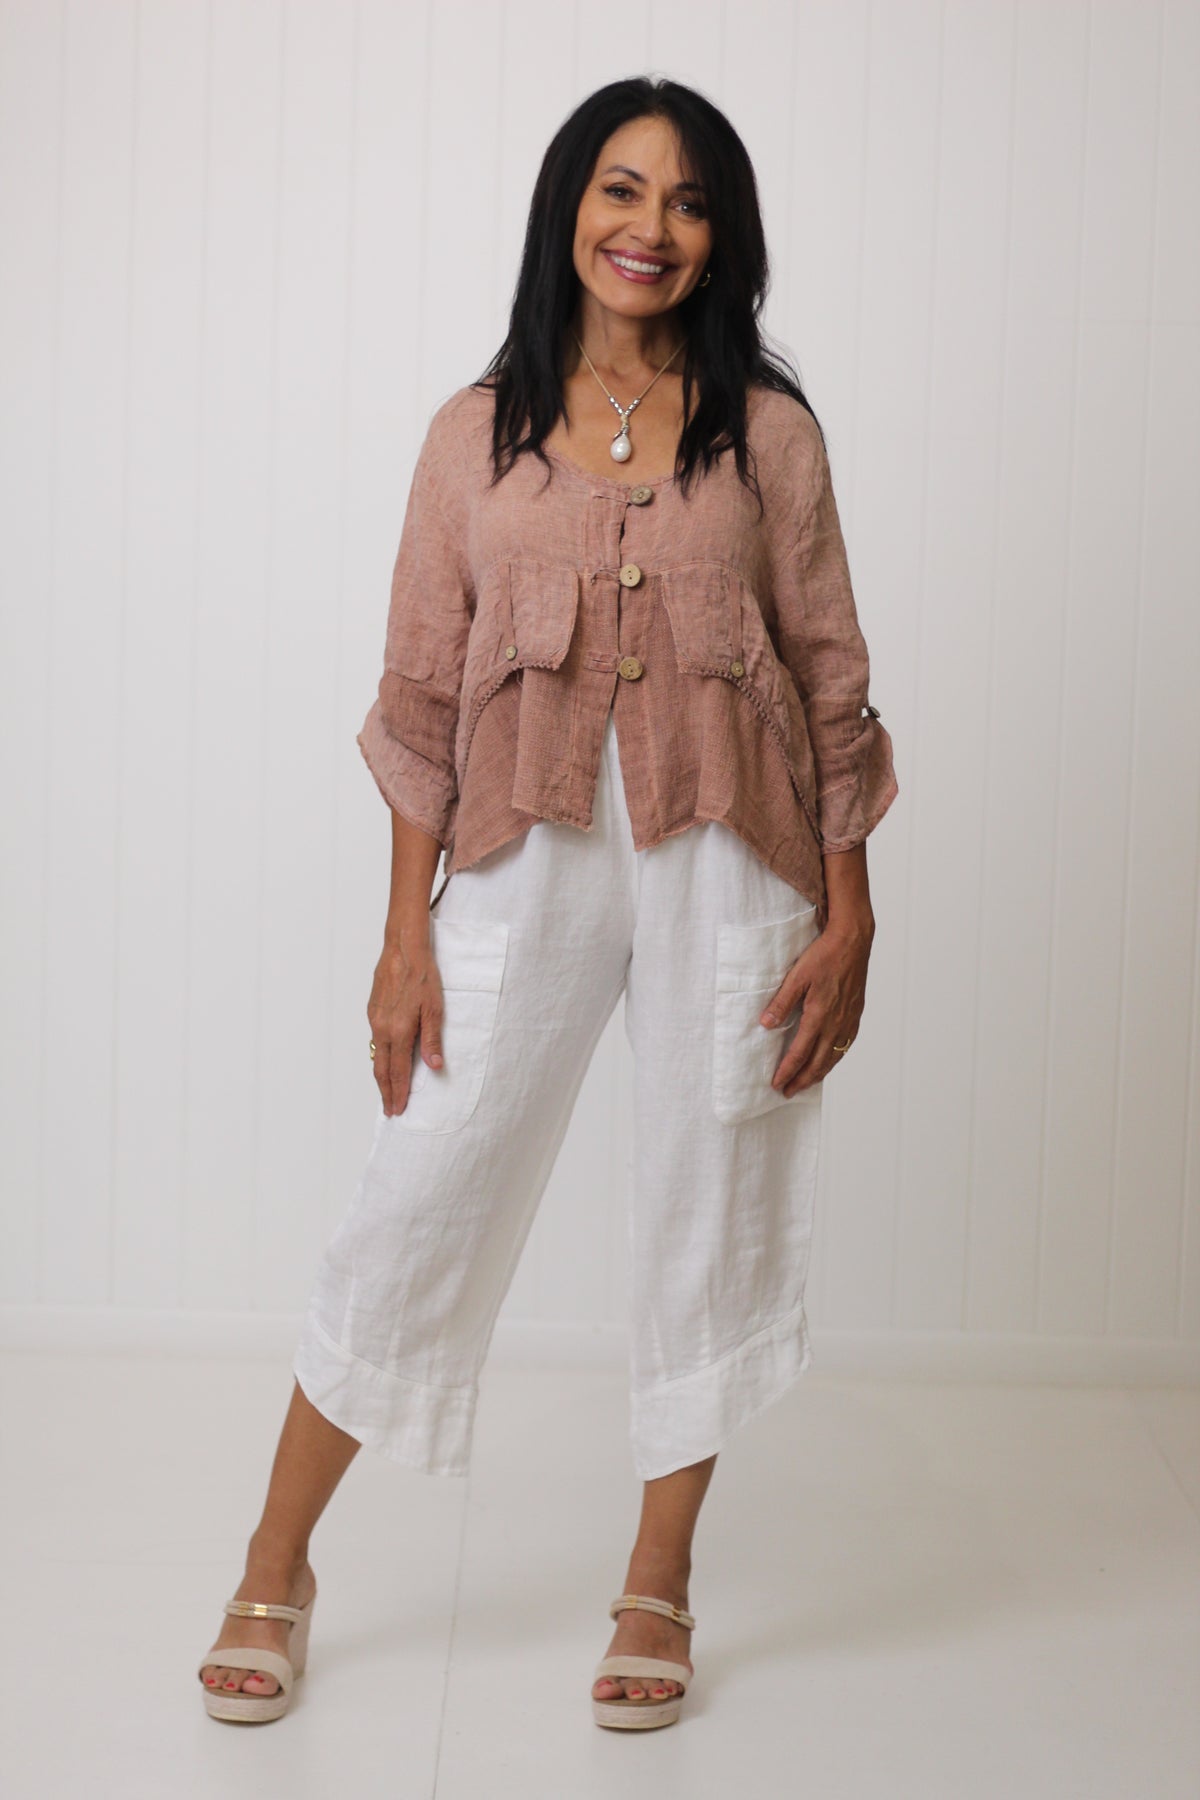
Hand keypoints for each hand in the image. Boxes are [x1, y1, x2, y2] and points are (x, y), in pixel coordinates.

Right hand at [367, 933, 445, 1116]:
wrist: (403, 949)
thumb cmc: (423, 976)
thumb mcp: (435, 1008)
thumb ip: (433, 1039)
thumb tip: (435, 1066)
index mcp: (399, 1031)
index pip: (397, 1072)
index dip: (398, 1093)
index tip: (398, 1109)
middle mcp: (382, 1028)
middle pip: (381, 1069)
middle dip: (385, 1092)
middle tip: (389, 1110)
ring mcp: (374, 1019)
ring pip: (375, 1055)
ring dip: (381, 1076)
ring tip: (387, 1091)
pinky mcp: (372, 1010)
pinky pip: (374, 1040)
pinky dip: (379, 1056)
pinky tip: (385, 1060)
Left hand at [759, 916, 873, 1096]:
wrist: (853, 941)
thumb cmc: (824, 956)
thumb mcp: (797, 977)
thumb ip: (781, 1002)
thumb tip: (766, 1024)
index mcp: (819, 1015)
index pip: (800, 1052)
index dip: (788, 1071)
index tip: (777, 1084)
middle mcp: (836, 1022)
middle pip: (818, 1062)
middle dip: (802, 1080)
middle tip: (788, 1092)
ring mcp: (848, 1020)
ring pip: (833, 1057)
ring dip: (818, 1074)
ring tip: (805, 1083)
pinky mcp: (856, 1015)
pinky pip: (845, 1045)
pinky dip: (834, 1059)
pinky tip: (828, 1061)